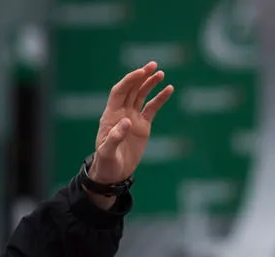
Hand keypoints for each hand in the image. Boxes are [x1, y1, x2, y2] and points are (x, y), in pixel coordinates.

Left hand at [90, 62, 174, 188]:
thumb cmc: (105, 163)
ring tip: (161, 74)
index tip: (141, 73)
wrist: (113, 173)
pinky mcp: (143, 126)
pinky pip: (152, 108)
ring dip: (150, 83)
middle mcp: (122, 113)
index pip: (120, 91)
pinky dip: (160, 99)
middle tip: (153, 65)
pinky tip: (169, 89)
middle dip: (141, 76)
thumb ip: (115, 137)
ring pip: (142, 95)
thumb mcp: (106, 152)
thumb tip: (127, 121)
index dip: (129, 81)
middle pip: (132, 89)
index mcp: (111, 115)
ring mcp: (133, 118)